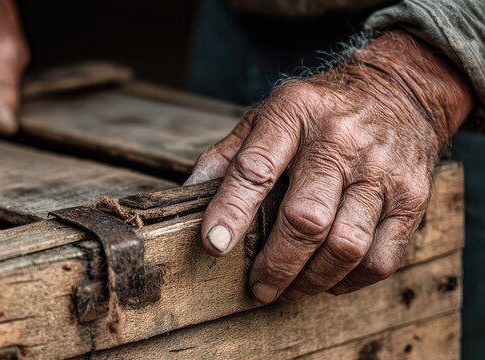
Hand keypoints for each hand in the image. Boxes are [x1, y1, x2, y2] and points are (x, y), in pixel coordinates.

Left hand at [186, 30, 472, 302]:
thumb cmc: (318, 111)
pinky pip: (382, 258)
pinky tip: (328, 280)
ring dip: (311, 280)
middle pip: (306, 219)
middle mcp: (340, 141)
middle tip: (259, 287)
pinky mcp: (412, 196)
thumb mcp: (267, 113)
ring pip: (346, 246)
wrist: (398, 90)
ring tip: (289, 289)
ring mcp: (381, 170)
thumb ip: (228, 154)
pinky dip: (350, 282)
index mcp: (293, 114)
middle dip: (276, 265)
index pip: (256, 168)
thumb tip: (188, 194)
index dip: (231, 211)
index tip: (214, 246)